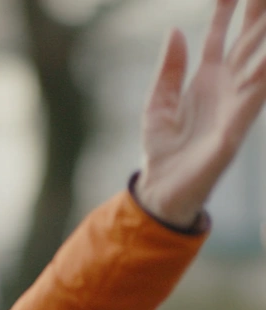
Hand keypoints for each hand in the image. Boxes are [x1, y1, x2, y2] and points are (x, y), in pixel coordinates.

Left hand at [136, 0, 265, 226]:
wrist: (162, 188)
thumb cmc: (162, 148)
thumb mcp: (158, 101)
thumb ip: (169, 68)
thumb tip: (176, 30)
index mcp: (206, 79)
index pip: (220, 36)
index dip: (226, 10)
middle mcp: (226, 86)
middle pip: (247, 40)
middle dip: (257, 13)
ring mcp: (235, 103)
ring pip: (258, 61)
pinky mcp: (236, 126)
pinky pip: (254, 96)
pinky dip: (262, 76)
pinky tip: (265, 58)